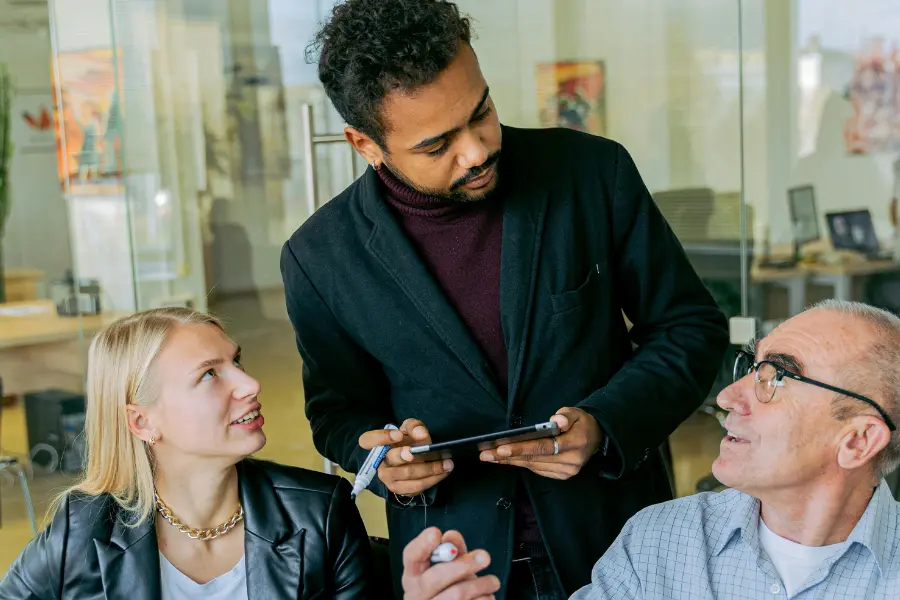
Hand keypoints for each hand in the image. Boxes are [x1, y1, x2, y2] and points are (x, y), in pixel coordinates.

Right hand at [359, 419, 452, 495]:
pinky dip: (432, 479)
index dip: (382, 438)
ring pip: (408, 474)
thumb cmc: (405, 442)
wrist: (406, 460)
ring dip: (430, 469)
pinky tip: (443, 472)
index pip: (368, 440)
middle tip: (426, 452)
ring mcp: (388, 478)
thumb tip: (421, 434)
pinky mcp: (400, 490)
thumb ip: (414, 427)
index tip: (399, 435)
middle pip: (392, 460)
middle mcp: (379, 463)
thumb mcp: (408, 429)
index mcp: (376, 445)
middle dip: (411, 456)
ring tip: (447, 463)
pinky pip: (416, 487)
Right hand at [402, 527, 499, 599]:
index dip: (422, 545)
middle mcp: (416, 593)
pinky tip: (485, 596)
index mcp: (414, 574)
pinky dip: (483, 598)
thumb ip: (451, 550)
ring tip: (493, 581)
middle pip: (433, 579)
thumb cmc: (450, 585)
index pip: (411, 556)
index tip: (435, 533)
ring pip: (456, 595)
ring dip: (480, 585)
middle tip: (485, 556)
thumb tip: (451, 536)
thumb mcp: (449, 566)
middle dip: (461, 565)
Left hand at [479, 407, 601, 478]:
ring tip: (490, 456)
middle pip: (534, 459)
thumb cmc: (582, 422)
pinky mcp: (563, 475)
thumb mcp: (576, 412)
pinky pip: (538, 470)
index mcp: (575, 443)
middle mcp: (571, 461)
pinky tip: (507, 460)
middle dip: (507, 456)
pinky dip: (521, 464)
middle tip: (485, 454)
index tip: (501, 448)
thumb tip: (556, 421)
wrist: (596, 438)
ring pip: (533, 466)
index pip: (543, 447)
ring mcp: (567, 471)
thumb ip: (566, 415)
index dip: (521, 448)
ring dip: (510, 461)